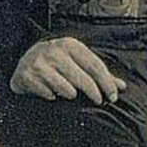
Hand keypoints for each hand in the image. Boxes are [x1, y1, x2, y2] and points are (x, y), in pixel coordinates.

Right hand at [10, 37, 126, 103]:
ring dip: (71, 94)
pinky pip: (47, 93)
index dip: (107, 83)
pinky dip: (52, 96)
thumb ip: (99, 74)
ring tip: (72, 95)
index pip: (95, 66)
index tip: (113, 96)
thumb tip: (122, 87)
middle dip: (94, 92)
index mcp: (71, 45)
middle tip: (99, 101)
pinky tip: (53, 95)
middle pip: (82, 78)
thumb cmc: (58, 63)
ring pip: (65, 87)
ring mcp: (40, 63)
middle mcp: (55, 51)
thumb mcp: (77, 62)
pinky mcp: (27, 75)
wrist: (24, 60)